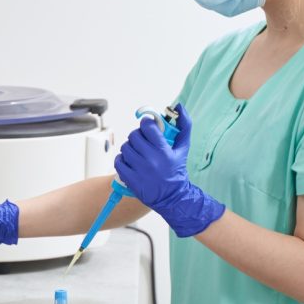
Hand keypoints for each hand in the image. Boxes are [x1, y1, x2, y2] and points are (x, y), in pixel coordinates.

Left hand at [114, 104, 224, 236]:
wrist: (172, 197)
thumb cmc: (177, 171)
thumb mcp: (183, 148)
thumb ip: (184, 126)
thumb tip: (180, 107)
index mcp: (164, 150)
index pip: (147, 127)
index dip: (146, 124)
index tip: (148, 127)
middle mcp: (151, 160)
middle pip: (134, 136)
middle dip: (137, 136)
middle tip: (142, 142)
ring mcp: (139, 170)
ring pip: (125, 148)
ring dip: (129, 148)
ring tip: (137, 153)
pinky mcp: (130, 179)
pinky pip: (118, 161)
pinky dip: (122, 160)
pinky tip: (130, 162)